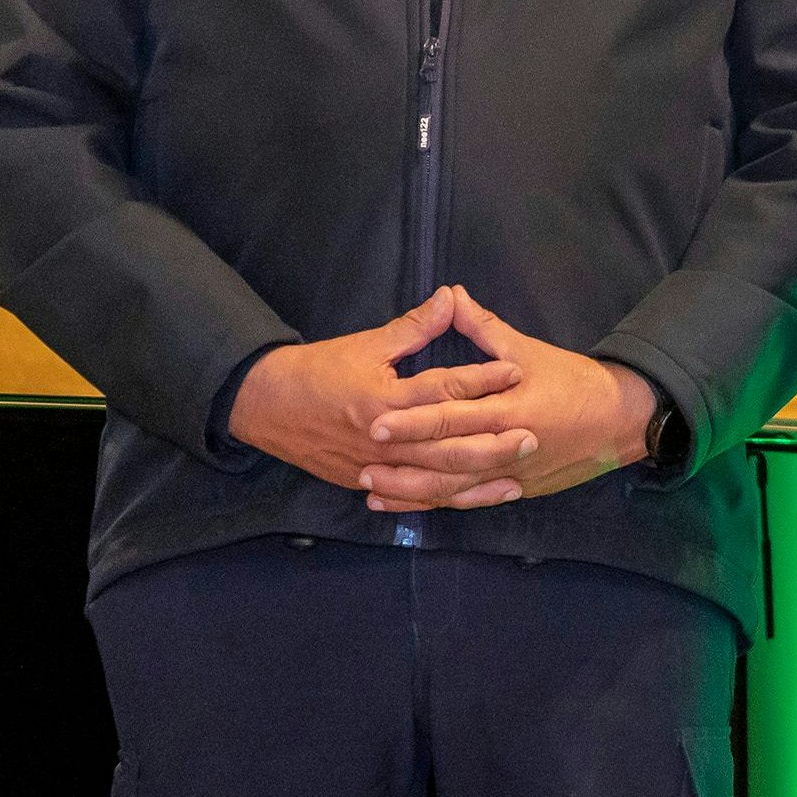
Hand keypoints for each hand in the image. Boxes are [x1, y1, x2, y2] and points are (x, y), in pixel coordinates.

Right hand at [226, 288, 527, 491]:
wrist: (264, 407)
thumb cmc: (318, 371)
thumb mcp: (366, 344)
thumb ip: (414, 327)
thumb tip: (451, 297)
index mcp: (383, 399)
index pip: (442, 390)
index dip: (481, 380)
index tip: (517, 371)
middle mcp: (382, 439)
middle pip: (445, 445)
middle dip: (491, 442)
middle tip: (533, 436)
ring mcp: (375, 467)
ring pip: (434, 480)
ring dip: (477, 479)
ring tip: (517, 474)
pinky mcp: (368, 483)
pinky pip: (415, 498)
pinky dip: (448, 499)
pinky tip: (479, 497)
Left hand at [355, 290, 655, 511]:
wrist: (620, 419)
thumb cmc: (572, 380)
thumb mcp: (528, 350)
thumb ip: (483, 328)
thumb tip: (450, 294)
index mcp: (511, 409)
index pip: (453, 417)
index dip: (414, 421)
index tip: (376, 420)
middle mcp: (508, 448)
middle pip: (448, 459)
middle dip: (404, 461)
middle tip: (364, 458)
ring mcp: (512, 475)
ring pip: (455, 488)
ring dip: (412, 491)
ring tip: (373, 490)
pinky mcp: (515, 491)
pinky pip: (470, 501)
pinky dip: (436, 504)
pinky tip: (407, 505)